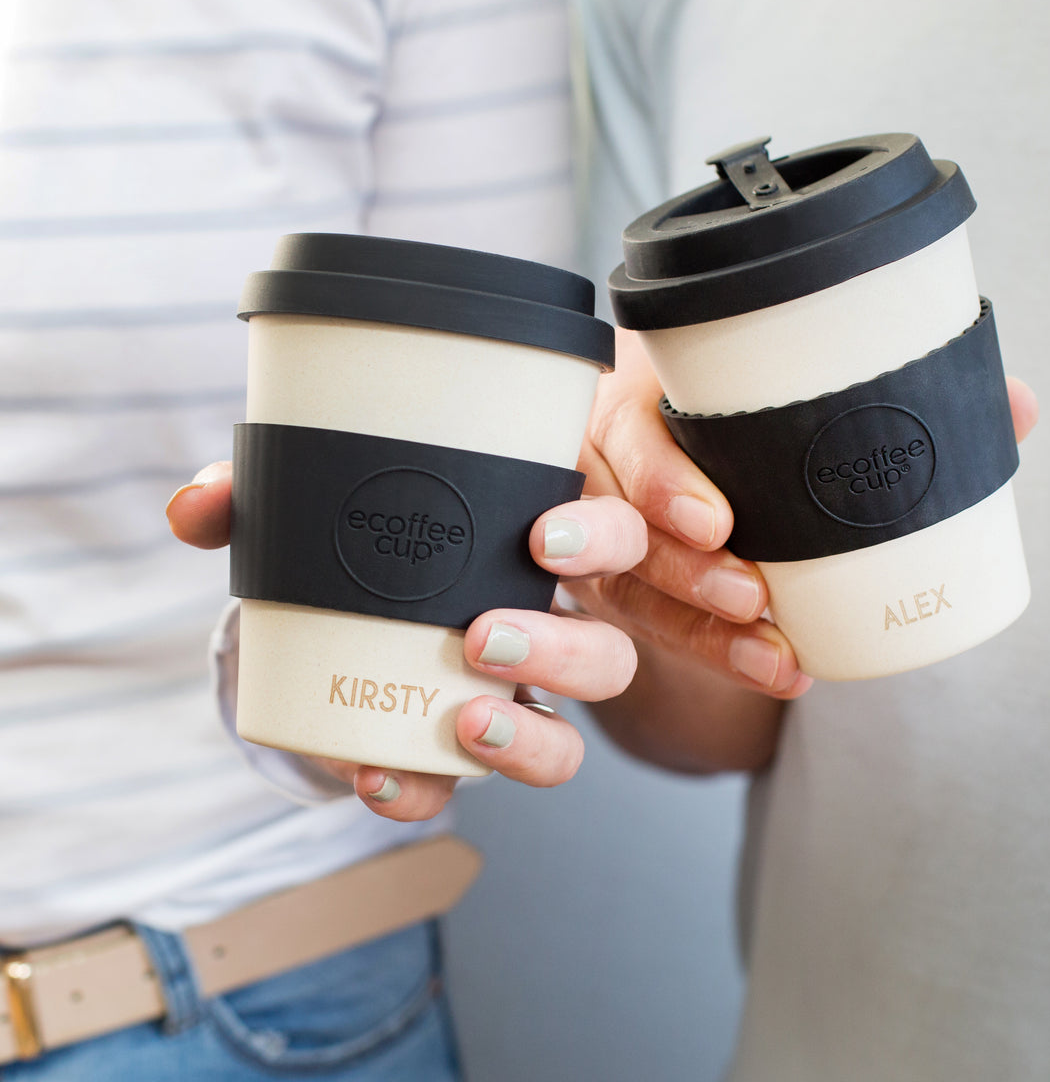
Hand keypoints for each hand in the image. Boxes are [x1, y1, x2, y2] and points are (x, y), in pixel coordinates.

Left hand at [167, 466, 645, 820]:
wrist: (324, 621)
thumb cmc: (354, 546)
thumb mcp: (319, 511)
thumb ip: (258, 498)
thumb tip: (196, 509)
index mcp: (531, 546)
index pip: (613, 536)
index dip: (600, 541)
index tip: (543, 539)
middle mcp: (542, 627)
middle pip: (609, 653)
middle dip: (562, 653)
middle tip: (481, 638)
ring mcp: (511, 703)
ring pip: (570, 738)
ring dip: (528, 742)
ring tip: (462, 725)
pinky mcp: (460, 752)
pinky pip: (474, 788)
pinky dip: (425, 790)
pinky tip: (377, 776)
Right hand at [566, 328, 1039, 699]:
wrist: (695, 454)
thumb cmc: (745, 411)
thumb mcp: (789, 386)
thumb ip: (897, 391)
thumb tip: (1013, 405)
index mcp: (637, 403)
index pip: (624, 437)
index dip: (659, 482)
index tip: (718, 520)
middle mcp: (607, 470)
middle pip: (612, 525)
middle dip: (679, 567)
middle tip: (747, 593)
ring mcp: (606, 534)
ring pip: (624, 587)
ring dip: (697, 627)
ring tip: (772, 651)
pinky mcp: (625, 584)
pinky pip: (650, 626)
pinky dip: (711, 652)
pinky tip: (773, 669)